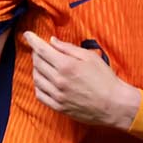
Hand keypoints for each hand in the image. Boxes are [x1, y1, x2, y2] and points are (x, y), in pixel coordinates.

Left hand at [22, 32, 136, 128]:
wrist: (114, 105)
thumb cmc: (105, 79)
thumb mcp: (90, 57)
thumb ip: (68, 48)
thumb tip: (52, 41)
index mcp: (66, 66)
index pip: (42, 50)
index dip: (32, 40)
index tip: (27, 34)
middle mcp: (59, 81)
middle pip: (37, 63)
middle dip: (36, 53)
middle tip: (40, 50)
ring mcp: (57, 95)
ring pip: (36, 78)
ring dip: (36, 68)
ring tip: (43, 64)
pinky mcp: (58, 107)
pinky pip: (40, 95)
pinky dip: (38, 85)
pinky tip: (44, 81)